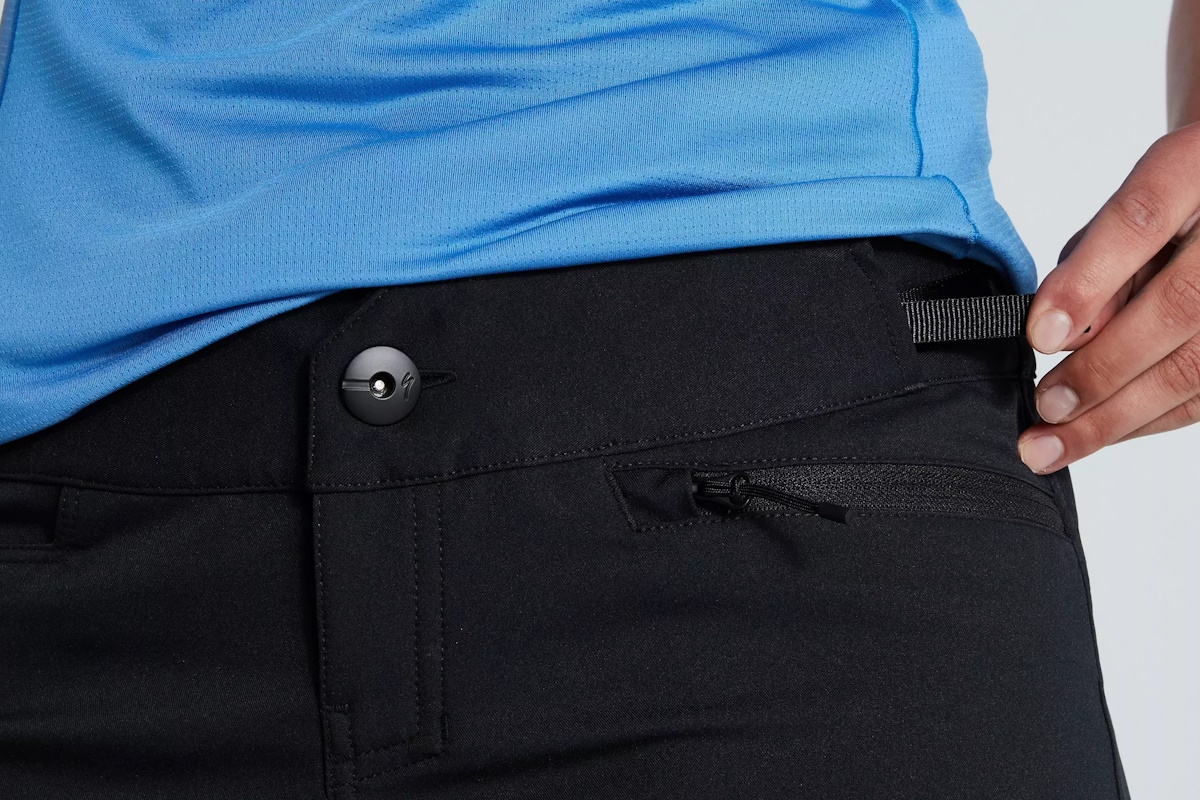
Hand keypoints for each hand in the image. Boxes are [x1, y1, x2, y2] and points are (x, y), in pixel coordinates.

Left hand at [1017, 122, 1199, 473]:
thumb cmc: (1178, 196)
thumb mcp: (1132, 203)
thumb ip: (1096, 255)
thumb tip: (1064, 332)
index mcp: (1195, 164)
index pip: (1141, 218)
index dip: (1088, 281)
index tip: (1039, 335)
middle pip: (1179, 307)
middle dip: (1103, 368)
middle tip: (1045, 405)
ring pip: (1198, 365)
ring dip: (1120, 415)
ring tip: (1054, 444)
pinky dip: (1150, 419)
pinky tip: (1102, 433)